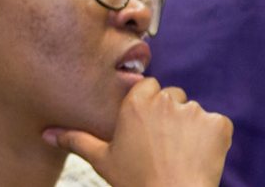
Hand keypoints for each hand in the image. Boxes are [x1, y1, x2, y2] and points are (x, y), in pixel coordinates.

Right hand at [42, 78, 232, 186]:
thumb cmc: (136, 182)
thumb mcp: (102, 160)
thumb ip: (76, 140)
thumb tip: (46, 134)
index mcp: (137, 103)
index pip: (148, 88)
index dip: (149, 108)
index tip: (147, 129)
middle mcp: (166, 100)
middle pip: (173, 98)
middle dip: (170, 117)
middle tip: (163, 147)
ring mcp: (195, 111)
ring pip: (194, 113)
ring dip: (191, 129)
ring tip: (181, 157)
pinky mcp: (219, 124)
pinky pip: (217, 125)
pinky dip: (212, 140)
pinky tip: (199, 158)